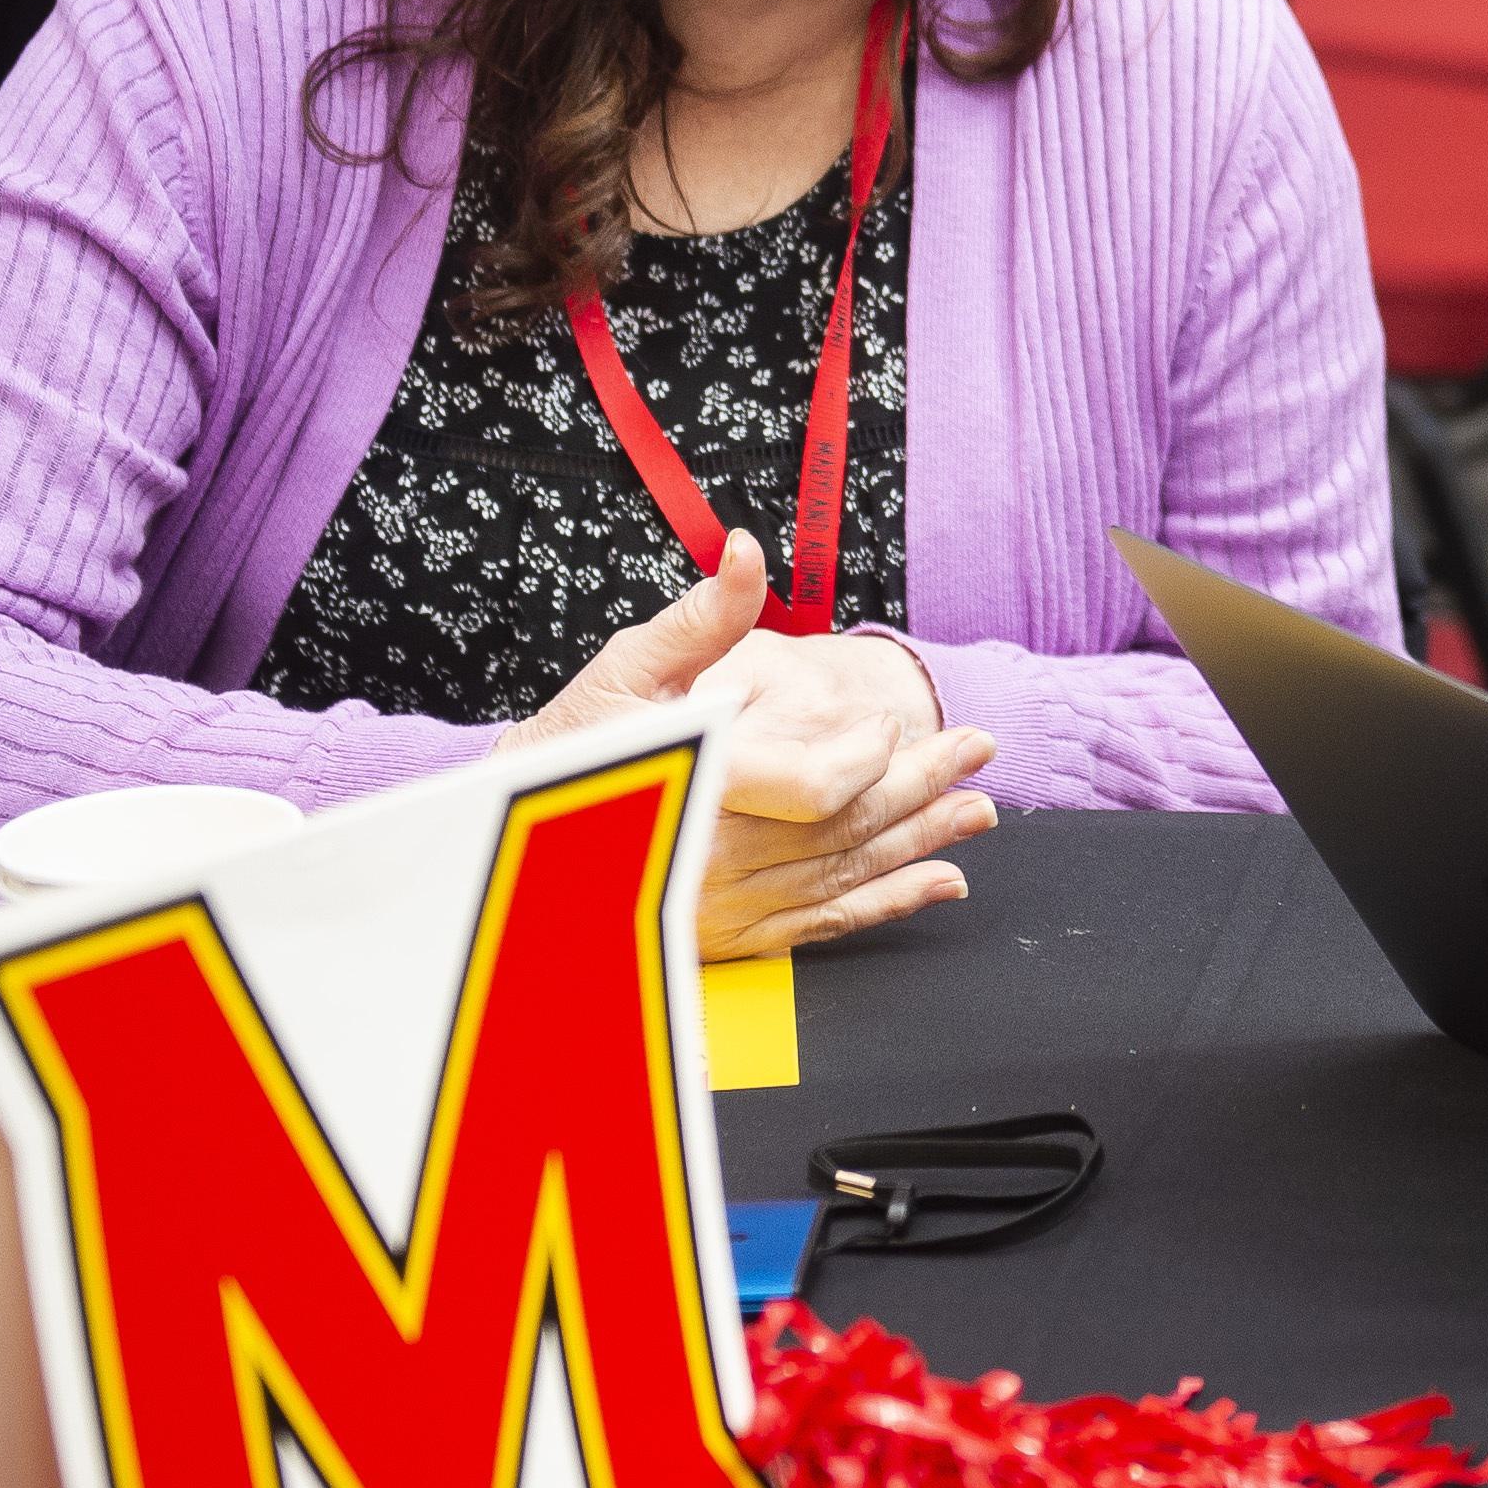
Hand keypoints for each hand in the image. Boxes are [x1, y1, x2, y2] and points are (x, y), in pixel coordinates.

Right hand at [503, 533, 997, 958]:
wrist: (508, 835)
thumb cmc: (569, 743)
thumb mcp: (629, 665)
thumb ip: (703, 617)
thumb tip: (747, 550)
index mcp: (699, 786)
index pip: (816, 786)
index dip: (870, 757)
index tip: (893, 721)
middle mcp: (715, 855)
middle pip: (847, 827)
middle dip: (923, 786)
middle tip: (980, 749)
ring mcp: (721, 904)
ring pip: (845, 875)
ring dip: (921, 842)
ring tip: (978, 811)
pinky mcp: (725, 937)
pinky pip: (824, 923)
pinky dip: (888, 902)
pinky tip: (940, 881)